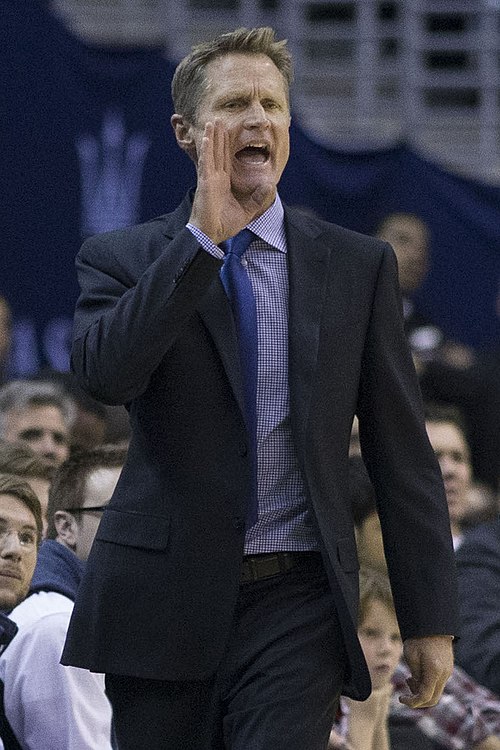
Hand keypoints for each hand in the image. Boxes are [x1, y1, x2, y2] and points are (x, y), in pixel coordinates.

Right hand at [189, 120, 274, 243]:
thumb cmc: (225, 225)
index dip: (226, 145)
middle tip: (218, 119)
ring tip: (213, 121)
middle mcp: (215, 178)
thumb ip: (258, 198)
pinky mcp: (205, 182)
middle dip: (219, 136)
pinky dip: (207, 149)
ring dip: (212, 137)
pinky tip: (207, 137)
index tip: (228, 131)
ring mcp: (209, 179)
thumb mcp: (248, 210)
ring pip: (211, 153)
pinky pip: (206, 163)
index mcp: (223, 183)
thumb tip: (269, 185)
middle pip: (218, 152)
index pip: (226, 160)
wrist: (212, 235)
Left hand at [399, 635, 453, 707]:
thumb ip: (416, 677)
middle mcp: (444, 674)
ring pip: (436, 692)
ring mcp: (448, 672)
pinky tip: (418, 674)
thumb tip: (417, 691)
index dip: (412, 702)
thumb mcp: (411, 657)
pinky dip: (427, 685)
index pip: (425, 696)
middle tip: (406, 689)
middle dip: (418, 700)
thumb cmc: (418, 639)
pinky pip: (438, 684)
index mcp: (434, 671)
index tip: (400, 699)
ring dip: (422, 691)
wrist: (432, 624)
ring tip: (410, 678)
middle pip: (433, 699)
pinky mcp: (448, 669)